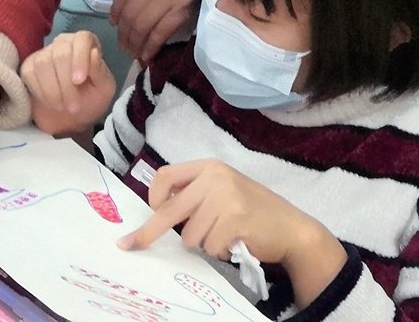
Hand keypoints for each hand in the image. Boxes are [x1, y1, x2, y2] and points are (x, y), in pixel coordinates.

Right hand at [21, 32, 116, 136]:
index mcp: (86, 43)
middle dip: (66, 84)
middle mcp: (64, 42)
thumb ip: (100, 71)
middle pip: (61, 54)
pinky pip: (29, 74)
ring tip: (62, 106)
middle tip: (73, 106)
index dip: (80, 58)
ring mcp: (44, 53)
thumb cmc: (92, 99)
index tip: (79, 81)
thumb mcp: (104, 88)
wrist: (72, 117)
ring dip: (52, 90)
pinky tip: (50, 102)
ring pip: (43, 63)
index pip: (82, 39)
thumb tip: (94, 53)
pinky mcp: (29, 66)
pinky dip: (40, 92)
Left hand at [109, 0, 203, 63]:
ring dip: (135, 42)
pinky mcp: (181, 11)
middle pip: (131, 12)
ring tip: (133, 52)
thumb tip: (131, 2)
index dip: (115, 11)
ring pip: (142, 24)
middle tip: (123, 44)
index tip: (114, 24)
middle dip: (124, 32)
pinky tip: (147, 55)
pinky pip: (161, 32)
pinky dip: (151, 45)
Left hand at [120, 160, 345, 307]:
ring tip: (226, 235)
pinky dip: (220, 251)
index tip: (151, 213)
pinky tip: (236, 242)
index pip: (166, 175)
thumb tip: (158, 210)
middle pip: (169, 210)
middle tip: (128, 246)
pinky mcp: (234, 218)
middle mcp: (215, 176)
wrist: (290, 227)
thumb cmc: (253, 211)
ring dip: (204, 243)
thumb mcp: (223, 190)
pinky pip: (209, 246)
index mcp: (209, 166)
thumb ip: (196, 194)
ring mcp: (225, 196)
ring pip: (190, 236)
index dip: (153, 197)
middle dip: (147, 233)